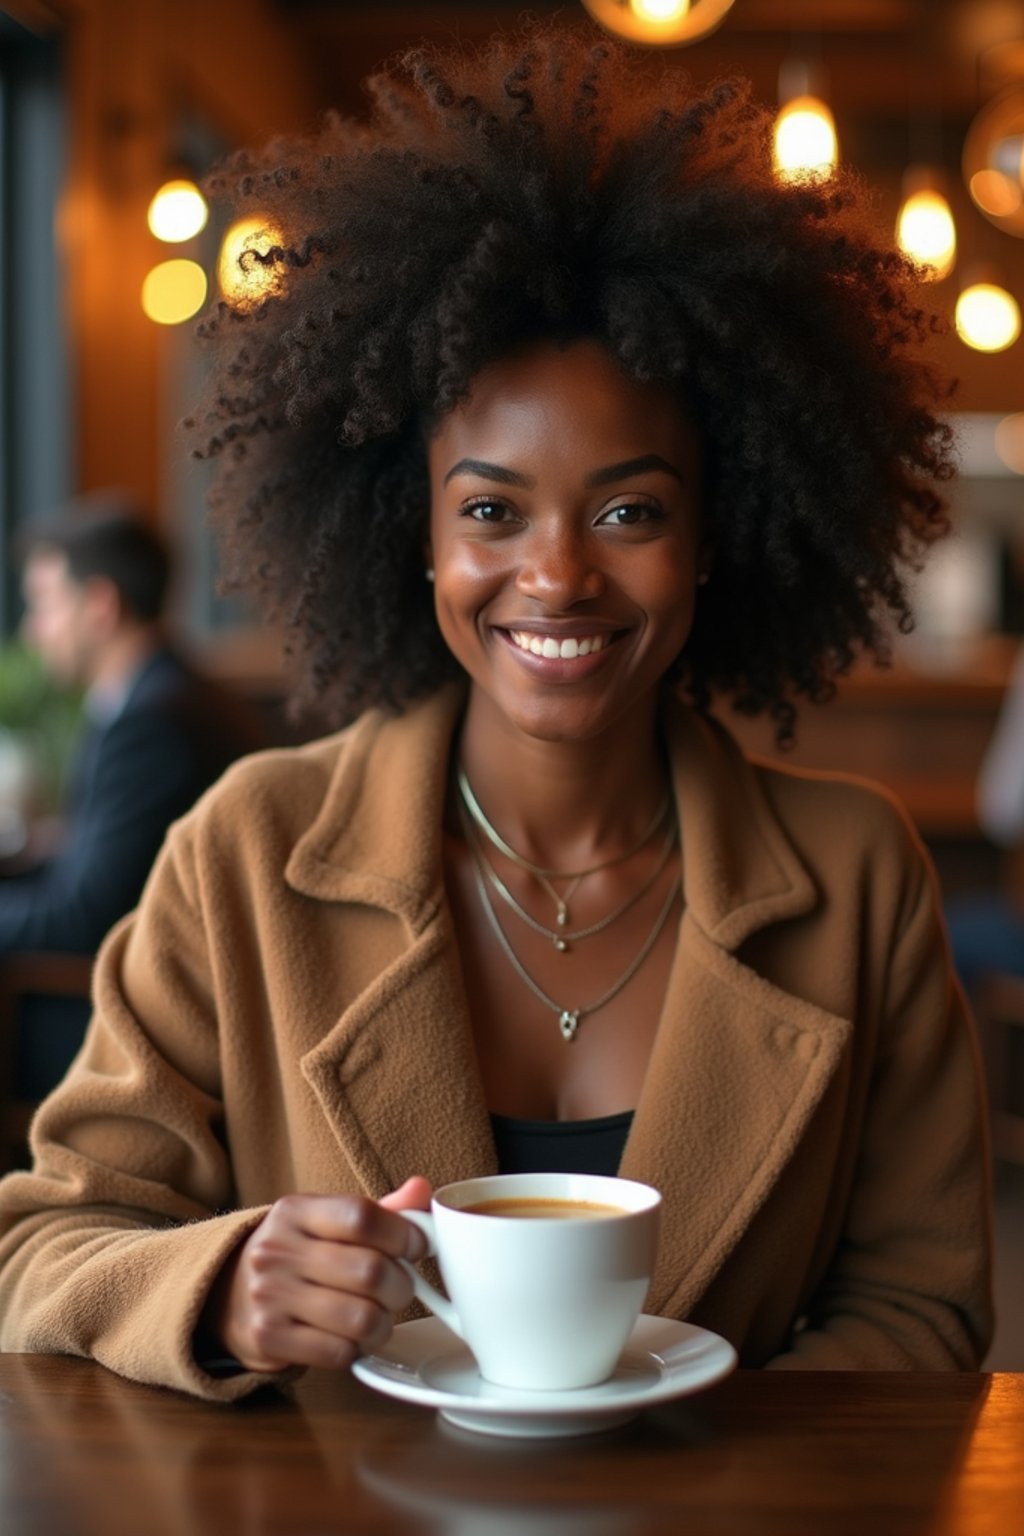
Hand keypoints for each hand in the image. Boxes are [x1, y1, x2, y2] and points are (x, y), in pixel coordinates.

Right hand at [203, 1176, 431, 1372]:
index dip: (403, 1233)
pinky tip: (352, 1337)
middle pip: (370, 1271)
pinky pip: (340, 1352)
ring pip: (362, 1318)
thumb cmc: (294, 1253)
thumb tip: (423, 1190)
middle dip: (402, 1285)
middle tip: (400, 1288)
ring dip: (385, 1322)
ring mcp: (269, 1296)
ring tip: (379, 1316)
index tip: (418, 1246)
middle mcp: (277, 1250)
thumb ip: (378, 1209)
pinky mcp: (269, 1339)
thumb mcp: (325, 1220)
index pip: (361, 1216)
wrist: (225, 1293)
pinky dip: (358, 1349)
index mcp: (295, 1211)